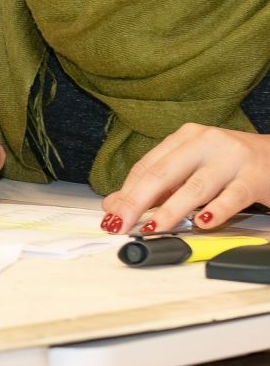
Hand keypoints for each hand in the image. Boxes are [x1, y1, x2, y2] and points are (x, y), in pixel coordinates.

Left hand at [103, 124, 269, 235]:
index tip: (111, 214)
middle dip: (138, 201)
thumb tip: (116, 205)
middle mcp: (205, 143)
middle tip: (122, 223)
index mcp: (185, 138)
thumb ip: (159, 186)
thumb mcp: (193, 167)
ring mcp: (231, 158)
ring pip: (194, 186)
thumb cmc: (231, 164)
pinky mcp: (254, 177)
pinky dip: (216, 211)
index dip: (127, 192)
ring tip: (154, 227)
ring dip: (171, 209)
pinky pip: (232, 196)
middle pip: (163, 174)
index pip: (148, 166)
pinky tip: (203, 223)